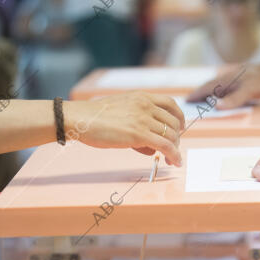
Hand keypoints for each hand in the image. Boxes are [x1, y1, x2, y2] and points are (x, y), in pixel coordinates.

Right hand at [64, 92, 184, 165]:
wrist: (80, 118)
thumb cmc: (94, 117)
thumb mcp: (120, 110)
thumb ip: (136, 122)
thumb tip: (149, 146)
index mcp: (141, 97)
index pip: (170, 103)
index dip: (179, 117)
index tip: (180, 127)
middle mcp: (145, 105)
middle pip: (173, 122)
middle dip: (176, 137)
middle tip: (173, 149)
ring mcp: (143, 119)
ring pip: (171, 135)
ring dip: (175, 149)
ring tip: (172, 159)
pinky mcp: (139, 134)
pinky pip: (165, 146)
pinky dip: (174, 155)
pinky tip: (175, 162)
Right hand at [186, 61, 259, 108]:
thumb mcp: (250, 91)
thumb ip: (234, 99)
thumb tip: (217, 107)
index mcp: (229, 78)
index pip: (208, 87)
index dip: (197, 94)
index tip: (186, 100)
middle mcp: (232, 77)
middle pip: (212, 86)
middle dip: (201, 93)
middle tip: (191, 101)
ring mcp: (240, 79)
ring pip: (221, 87)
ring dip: (212, 94)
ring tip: (204, 102)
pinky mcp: (248, 82)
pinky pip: (230, 89)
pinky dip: (223, 94)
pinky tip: (226, 98)